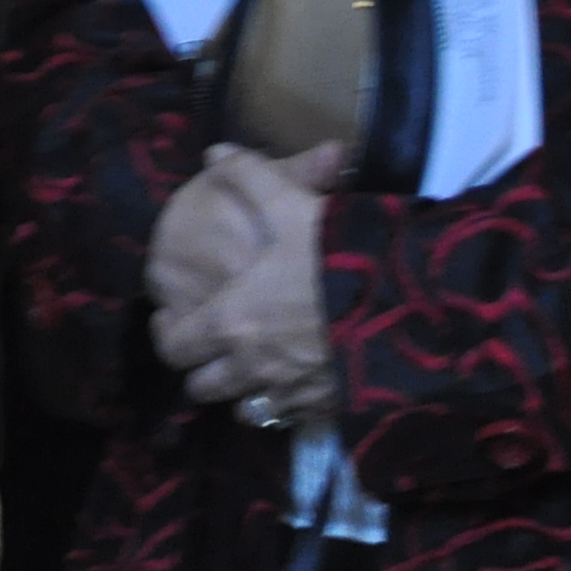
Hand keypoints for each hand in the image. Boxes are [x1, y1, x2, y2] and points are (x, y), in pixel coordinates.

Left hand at [151, 144, 342, 423]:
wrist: (402, 307)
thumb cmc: (332, 256)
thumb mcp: (289, 203)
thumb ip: (247, 176)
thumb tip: (214, 153)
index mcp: (229, 320)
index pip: (174, 345)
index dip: (167, 335)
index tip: (172, 321)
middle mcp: (248, 366)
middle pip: (200, 386)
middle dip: (199, 369)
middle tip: (208, 348)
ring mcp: (285, 392)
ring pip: (240, 408)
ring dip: (237, 391)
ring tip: (246, 368)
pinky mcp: (320, 406)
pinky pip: (284, 417)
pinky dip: (279, 404)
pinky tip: (290, 382)